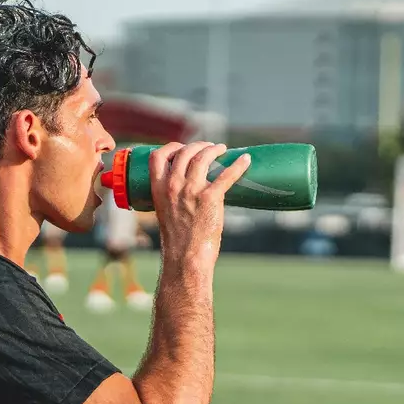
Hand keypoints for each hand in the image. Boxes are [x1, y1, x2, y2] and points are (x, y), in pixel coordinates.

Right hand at [147, 142, 250, 273]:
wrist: (186, 258)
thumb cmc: (177, 240)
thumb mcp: (166, 213)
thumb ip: (172, 198)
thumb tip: (187, 191)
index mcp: (158, 189)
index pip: (159, 156)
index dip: (172, 147)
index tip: (182, 147)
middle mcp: (173, 185)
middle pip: (185, 152)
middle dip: (198, 145)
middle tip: (209, 148)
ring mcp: (191, 190)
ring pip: (203, 157)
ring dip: (214, 149)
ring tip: (222, 149)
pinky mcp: (210, 197)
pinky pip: (226, 175)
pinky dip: (238, 165)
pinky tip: (246, 160)